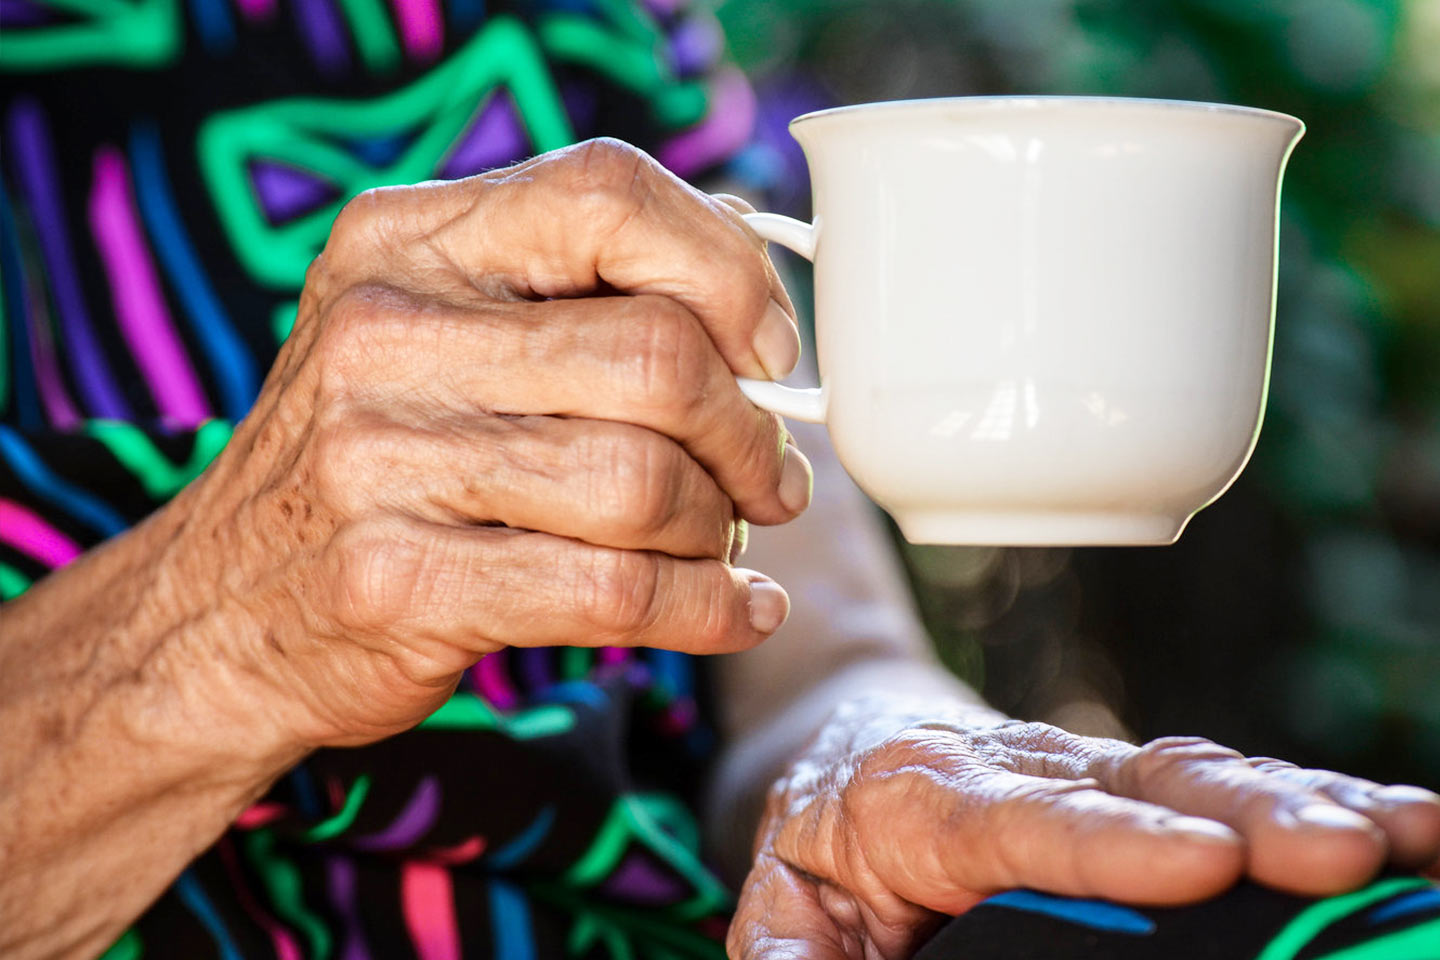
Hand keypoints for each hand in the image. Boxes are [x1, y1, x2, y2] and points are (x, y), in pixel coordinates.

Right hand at [153, 139, 811, 748]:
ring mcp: (381, 461)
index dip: (725, 270)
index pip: (608, 194)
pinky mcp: (402, 582)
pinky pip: (615, 591)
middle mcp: (384, 333)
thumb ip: (566, 295)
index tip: (768, 350)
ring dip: (721, 526)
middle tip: (768, 478)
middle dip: (748, 432)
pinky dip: (710, 608)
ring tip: (726, 541)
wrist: (214, 612)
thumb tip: (754, 299)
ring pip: (644, 482)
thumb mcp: (431, 333)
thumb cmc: (372, 460)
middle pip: (656, 355)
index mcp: (405, 241)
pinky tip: (739, 609)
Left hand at [729, 696, 1439, 958]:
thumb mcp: (789, 902)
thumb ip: (797, 955)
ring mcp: (1094, 773)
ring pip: (1203, 775)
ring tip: (1406, 837)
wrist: (856, 740)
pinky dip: (1316, 800)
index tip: (1200, 863)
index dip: (1109, 842)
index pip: (1022, 821)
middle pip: (1141, 784)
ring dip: (1305, 804)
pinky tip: (1401, 829)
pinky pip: (1230, 787)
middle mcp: (1028, 770)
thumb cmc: (828, 836)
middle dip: (1248, 816)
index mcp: (929, 799)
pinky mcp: (1142, 789)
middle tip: (1344, 853)